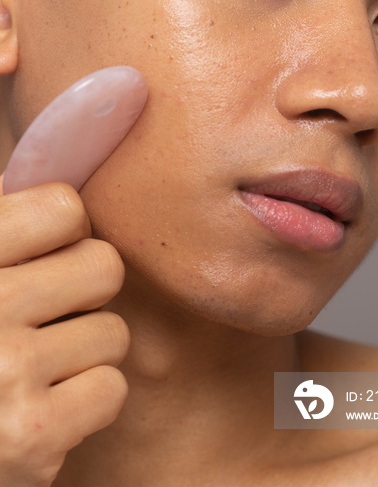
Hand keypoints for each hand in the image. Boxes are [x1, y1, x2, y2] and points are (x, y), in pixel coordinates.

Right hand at [0, 175, 129, 485]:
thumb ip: (7, 228)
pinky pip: (112, 389)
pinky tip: (44, 409)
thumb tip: (60, 195)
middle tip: (49, 316)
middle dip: (85, 294)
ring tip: (37, 368)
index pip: (64, 208)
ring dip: (86, 352)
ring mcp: (9, 371)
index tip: (44, 257)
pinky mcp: (33, 435)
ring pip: (114, 333)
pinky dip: (85, 404)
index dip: (65, 234)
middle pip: (105, 266)